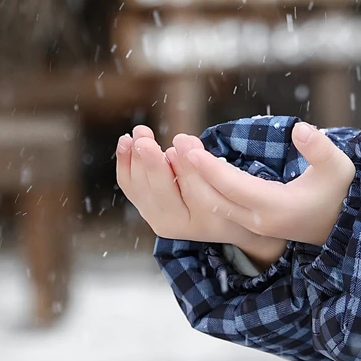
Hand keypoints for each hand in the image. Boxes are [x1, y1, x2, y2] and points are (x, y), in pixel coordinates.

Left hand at [115, 125, 287, 264]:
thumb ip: (208, 166)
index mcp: (200, 222)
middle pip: (159, 192)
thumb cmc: (234, 199)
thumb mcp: (232, 185)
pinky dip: (125, 164)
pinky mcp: (148, 208)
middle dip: (150, 163)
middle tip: (144, 139)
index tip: (180, 139)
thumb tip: (181, 143)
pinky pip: (131, 186)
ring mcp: (158, 218)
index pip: (190, 192)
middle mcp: (174, 225)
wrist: (226, 222)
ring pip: (139, 187)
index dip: (184, 164)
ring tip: (136, 134)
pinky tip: (125, 143)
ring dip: (133, 159)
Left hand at [167, 119, 355, 247]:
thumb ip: (320, 148)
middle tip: (177, 144)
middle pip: (215, 199)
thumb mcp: (338, 167)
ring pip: (211, 206)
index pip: (234, 186)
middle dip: (192, 173)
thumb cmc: (339, 191)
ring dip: (192, 183)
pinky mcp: (249, 224)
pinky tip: (189, 171)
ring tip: (178, 154)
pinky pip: (216, 208)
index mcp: (276, 207)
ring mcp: (252, 225)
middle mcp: (258, 220)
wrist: (341, 224)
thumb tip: (300, 128)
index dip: (210, 168)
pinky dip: (200, 191)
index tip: (189, 148)